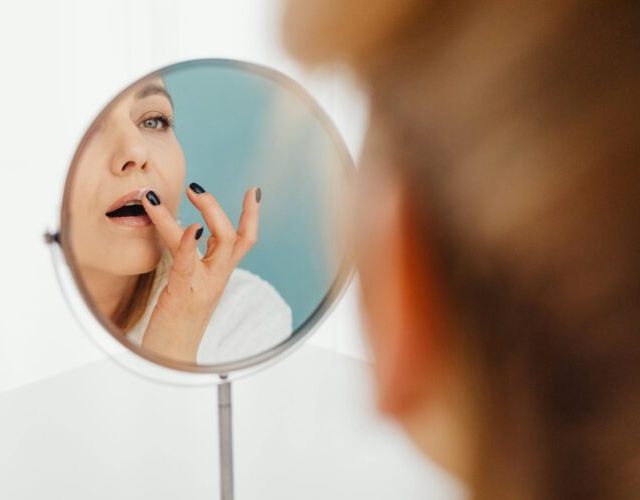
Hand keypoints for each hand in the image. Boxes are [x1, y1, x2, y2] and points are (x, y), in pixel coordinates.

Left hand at [139, 182, 261, 362]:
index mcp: (218, 275)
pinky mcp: (183, 292)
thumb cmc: (176, 322)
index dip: (252, 216)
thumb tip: (190, 236)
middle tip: (197, 187)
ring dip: (206, 212)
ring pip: (219, 242)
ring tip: (185, 191)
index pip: (243, 241)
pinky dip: (190, 240)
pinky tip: (188, 224)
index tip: (254, 191)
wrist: (170, 358)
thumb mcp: (189, 286)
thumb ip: (194, 262)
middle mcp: (216, 278)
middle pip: (236, 237)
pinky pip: (190, 262)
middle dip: (219, 207)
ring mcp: (203, 285)